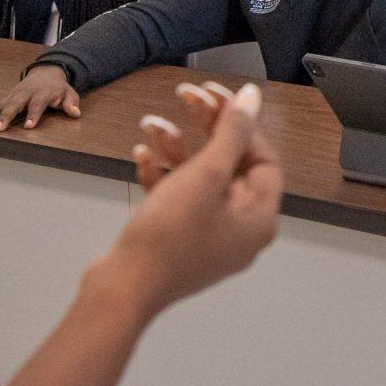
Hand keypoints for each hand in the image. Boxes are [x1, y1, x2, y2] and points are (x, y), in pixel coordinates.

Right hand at [0, 64, 80, 131]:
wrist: (45, 73)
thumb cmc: (57, 88)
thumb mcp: (69, 93)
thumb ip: (71, 103)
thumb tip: (75, 112)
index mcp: (41, 93)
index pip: (37, 104)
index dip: (33, 115)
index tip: (29, 126)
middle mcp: (24, 94)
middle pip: (14, 105)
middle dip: (5, 117)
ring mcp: (12, 96)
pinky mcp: (5, 99)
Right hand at [109, 82, 281, 313]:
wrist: (121, 289)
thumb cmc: (169, 235)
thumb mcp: (204, 175)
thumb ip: (231, 133)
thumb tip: (252, 98)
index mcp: (259, 217)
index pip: (264, 158)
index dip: (243, 124)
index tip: (217, 97)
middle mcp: (241, 229)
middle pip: (232, 164)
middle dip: (207, 128)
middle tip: (185, 96)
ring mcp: (209, 237)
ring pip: (200, 178)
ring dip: (177, 147)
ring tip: (150, 123)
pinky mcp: (179, 241)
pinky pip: (179, 199)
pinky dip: (163, 176)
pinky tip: (141, 156)